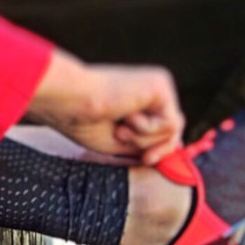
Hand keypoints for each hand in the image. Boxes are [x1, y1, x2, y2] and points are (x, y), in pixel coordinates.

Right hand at [26, 50, 183, 164]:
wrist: (70, 101)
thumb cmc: (83, 121)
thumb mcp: (119, 141)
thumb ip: (145, 142)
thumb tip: (174, 149)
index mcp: (138, 97)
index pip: (163, 125)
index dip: (161, 147)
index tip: (147, 160)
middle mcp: (151, 88)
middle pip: (174, 127)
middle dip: (161, 147)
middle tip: (146, 157)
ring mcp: (157, 84)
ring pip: (173, 127)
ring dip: (145, 138)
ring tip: (121, 129)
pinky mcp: (160, 84)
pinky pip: (170, 122)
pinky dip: (147, 130)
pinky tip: (127, 118)